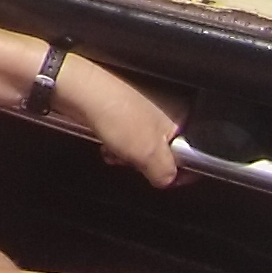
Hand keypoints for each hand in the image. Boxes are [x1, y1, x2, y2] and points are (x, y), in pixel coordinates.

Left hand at [61, 57, 186, 186]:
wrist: (79, 92)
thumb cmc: (115, 113)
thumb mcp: (150, 154)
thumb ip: (166, 173)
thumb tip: (167, 180)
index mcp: (179, 118)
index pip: (192, 153)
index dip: (178, 171)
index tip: (165, 179)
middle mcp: (164, 111)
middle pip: (164, 152)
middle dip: (146, 164)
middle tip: (134, 163)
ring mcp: (141, 110)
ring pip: (141, 147)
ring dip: (127, 156)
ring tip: (115, 153)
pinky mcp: (121, 112)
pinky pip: (124, 138)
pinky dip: (116, 146)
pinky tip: (106, 146)